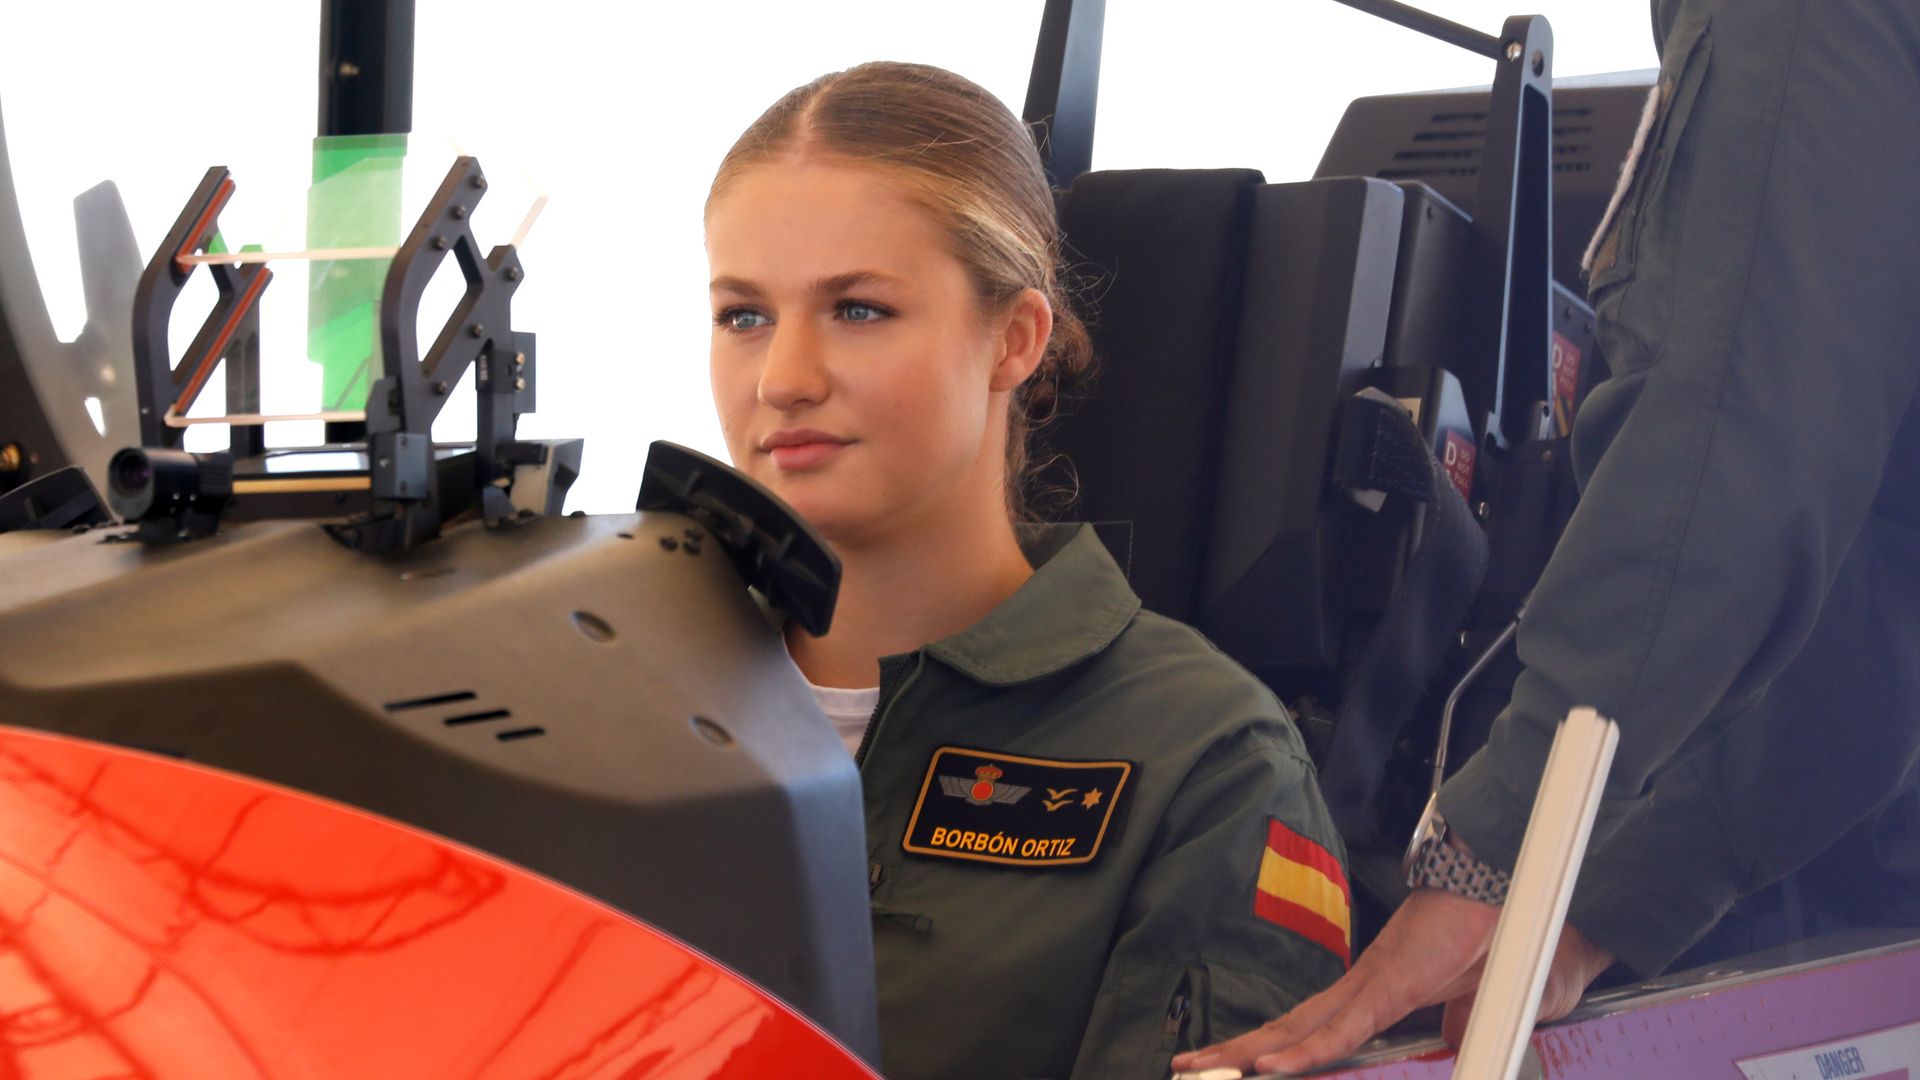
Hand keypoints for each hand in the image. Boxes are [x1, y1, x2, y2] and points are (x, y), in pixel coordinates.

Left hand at [1170, 891, 1612, 1075]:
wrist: (1529, 891)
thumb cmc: (1517, 940)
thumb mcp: (1488, 1005)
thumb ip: (1463, 1025)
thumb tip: (1451, 1041)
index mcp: (1382, 993)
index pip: (1317, 1029)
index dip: (1278, 1048)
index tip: (1240, 1065)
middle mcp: (1365, 988)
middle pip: (1290, 1027)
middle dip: (1238, 1051)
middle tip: (1189, 1066)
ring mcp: (1374, 984)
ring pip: (1301, 1029)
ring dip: (1251, 1053)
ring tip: (1202, 1069)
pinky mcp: (1392, 984)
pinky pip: (1344, 1027)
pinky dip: (1306, 1050)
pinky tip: (1270, 1066)